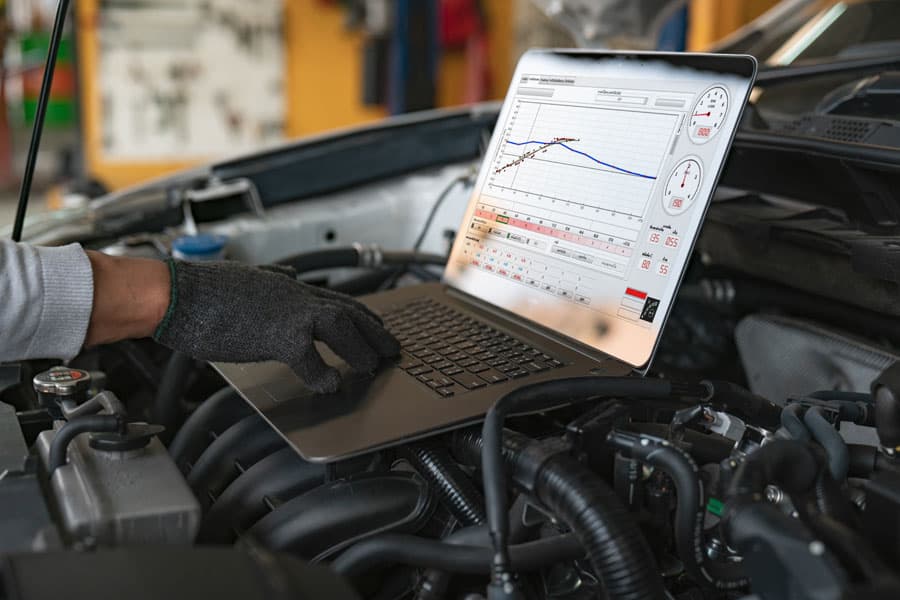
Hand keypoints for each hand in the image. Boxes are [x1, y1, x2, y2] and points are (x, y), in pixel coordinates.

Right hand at [153, 260, 399, 392]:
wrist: (177, 294)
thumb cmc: (201, 290)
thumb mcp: (246, 279)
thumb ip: (270, 278)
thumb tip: (286, 272)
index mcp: (288, 286)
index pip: (336, 299)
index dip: (362, 315)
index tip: (377, 327)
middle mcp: (295, 295)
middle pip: (349, 310)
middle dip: (375, 332)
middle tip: (392, 350)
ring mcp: (288, 313)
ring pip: (342, 325)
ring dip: (361, 348)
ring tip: (372, 367)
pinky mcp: (276, 336)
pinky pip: (311, 358)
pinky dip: (324, 374)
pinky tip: (330, 385)